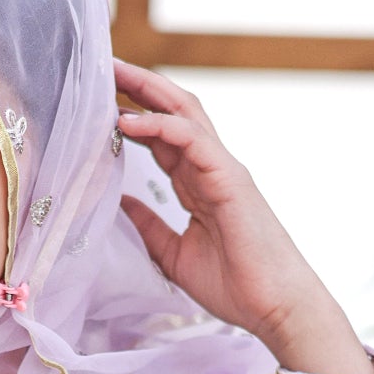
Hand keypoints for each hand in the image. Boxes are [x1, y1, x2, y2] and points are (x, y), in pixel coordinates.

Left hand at [113, 60, 373, 373]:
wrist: (275, 307)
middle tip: (102, 66)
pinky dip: (160, 125)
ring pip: (185, 112)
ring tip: (111, 74)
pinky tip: (127, 121)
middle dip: (139, 85)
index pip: (163, 135)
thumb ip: (151, 226)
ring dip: (147, 90)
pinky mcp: (230, 179)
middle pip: (174, 110)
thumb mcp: (174, 254)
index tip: (98, 98)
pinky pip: (193, 140)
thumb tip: (122, 204)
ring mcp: (223, 169)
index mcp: (200, 183)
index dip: (133, 112)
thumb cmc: (235, 285)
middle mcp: (212, 167)